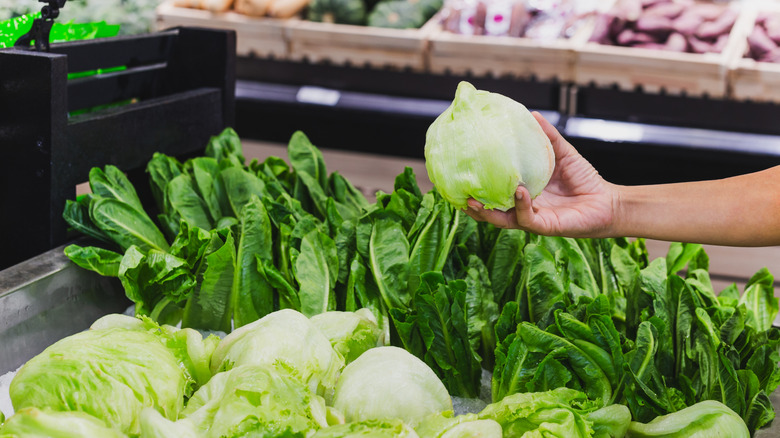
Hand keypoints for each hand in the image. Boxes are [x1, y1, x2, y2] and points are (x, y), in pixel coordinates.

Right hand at [464, 112, 616, 237]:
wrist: (607, 202)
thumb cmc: (585, 180)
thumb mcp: (562, 153)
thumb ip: (547, 137)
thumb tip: (531, 113)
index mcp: (521, 192)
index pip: (492, 192)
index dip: (475, 187)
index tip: (459, 174)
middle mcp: (521, 208)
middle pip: (489, 210)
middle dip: (471, 205)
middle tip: (457, 193)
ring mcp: (531, 219)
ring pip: (501, 219)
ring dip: (487, 211)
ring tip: (474, 200)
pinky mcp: (544, 226)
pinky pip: (526, 218)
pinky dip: (520, 205)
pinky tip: (520, 191)